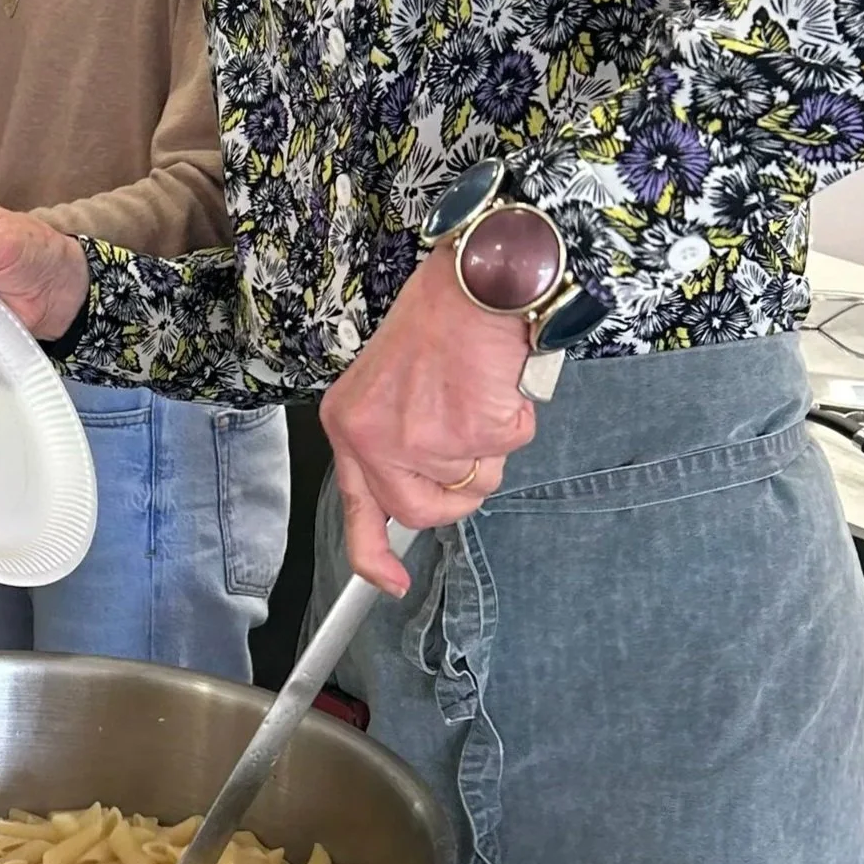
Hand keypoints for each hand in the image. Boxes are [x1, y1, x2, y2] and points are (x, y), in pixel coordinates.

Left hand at [320, 247, 538, 593]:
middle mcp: (375, 439)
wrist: (471, 280)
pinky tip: (495, 382)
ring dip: (489, 445)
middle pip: (426, 511)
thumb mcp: (385, 385)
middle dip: (459, 489)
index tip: (390, 584)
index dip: (372, 556)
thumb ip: (390, 442)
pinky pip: (509, 449)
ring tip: (475, 391)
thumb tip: (420, 497)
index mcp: (348, 426)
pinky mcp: (470, 432)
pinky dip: (514, 419)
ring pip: (476, 481)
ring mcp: (422, 440)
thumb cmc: (436, 321)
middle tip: (468, 441)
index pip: (357, 510)